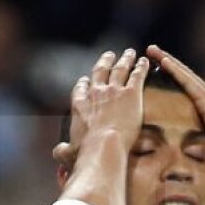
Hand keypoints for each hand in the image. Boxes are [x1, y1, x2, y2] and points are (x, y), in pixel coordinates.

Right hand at [52, 48, 149, 164]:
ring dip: (125, 59)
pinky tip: (146, 62)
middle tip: (110, 55)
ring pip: (119, 69)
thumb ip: (63, 150)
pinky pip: (137, 75)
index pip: (81, 88)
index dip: (85, 82)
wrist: (104, 145)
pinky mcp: (131, 93)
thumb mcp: (69, 151)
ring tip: (130, 53)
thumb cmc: (87, 151)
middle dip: (105, 62)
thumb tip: (58, 151)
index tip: (88, 79)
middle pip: (100, 71)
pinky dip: (141, 67)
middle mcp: (95, 93)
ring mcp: (113, 91)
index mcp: (79, 104)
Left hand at [145, 45, 204, 174]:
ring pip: (186, 75)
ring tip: (153, 50)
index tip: (159, 65)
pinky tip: (164, 62)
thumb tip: (182, 147)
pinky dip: (176, 71)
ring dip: (168, 61)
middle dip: (168, 62)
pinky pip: (189, 83)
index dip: (175, 75)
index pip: (189, 87)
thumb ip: (195, 140)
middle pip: (186, 76)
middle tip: (152, 50)